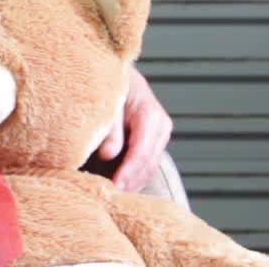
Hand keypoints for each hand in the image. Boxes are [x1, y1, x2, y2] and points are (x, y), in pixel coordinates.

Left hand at [93, 66, 172, 191]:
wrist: (120, 72)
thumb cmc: (112, 84)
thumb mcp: (108, 101)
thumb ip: (109, 127)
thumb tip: (109, 154)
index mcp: (150, 114)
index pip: (142, 152)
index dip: (129, 172)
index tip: (116, 186)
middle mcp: (160, 125)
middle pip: (148, 162)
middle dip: (131, 181)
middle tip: (112, 196)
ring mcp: (161, 133)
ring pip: (150, 166)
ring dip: (134, 182)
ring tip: (115, 195)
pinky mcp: (155, 139)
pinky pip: (148, 162)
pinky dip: (136, 175)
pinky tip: (122, 184)